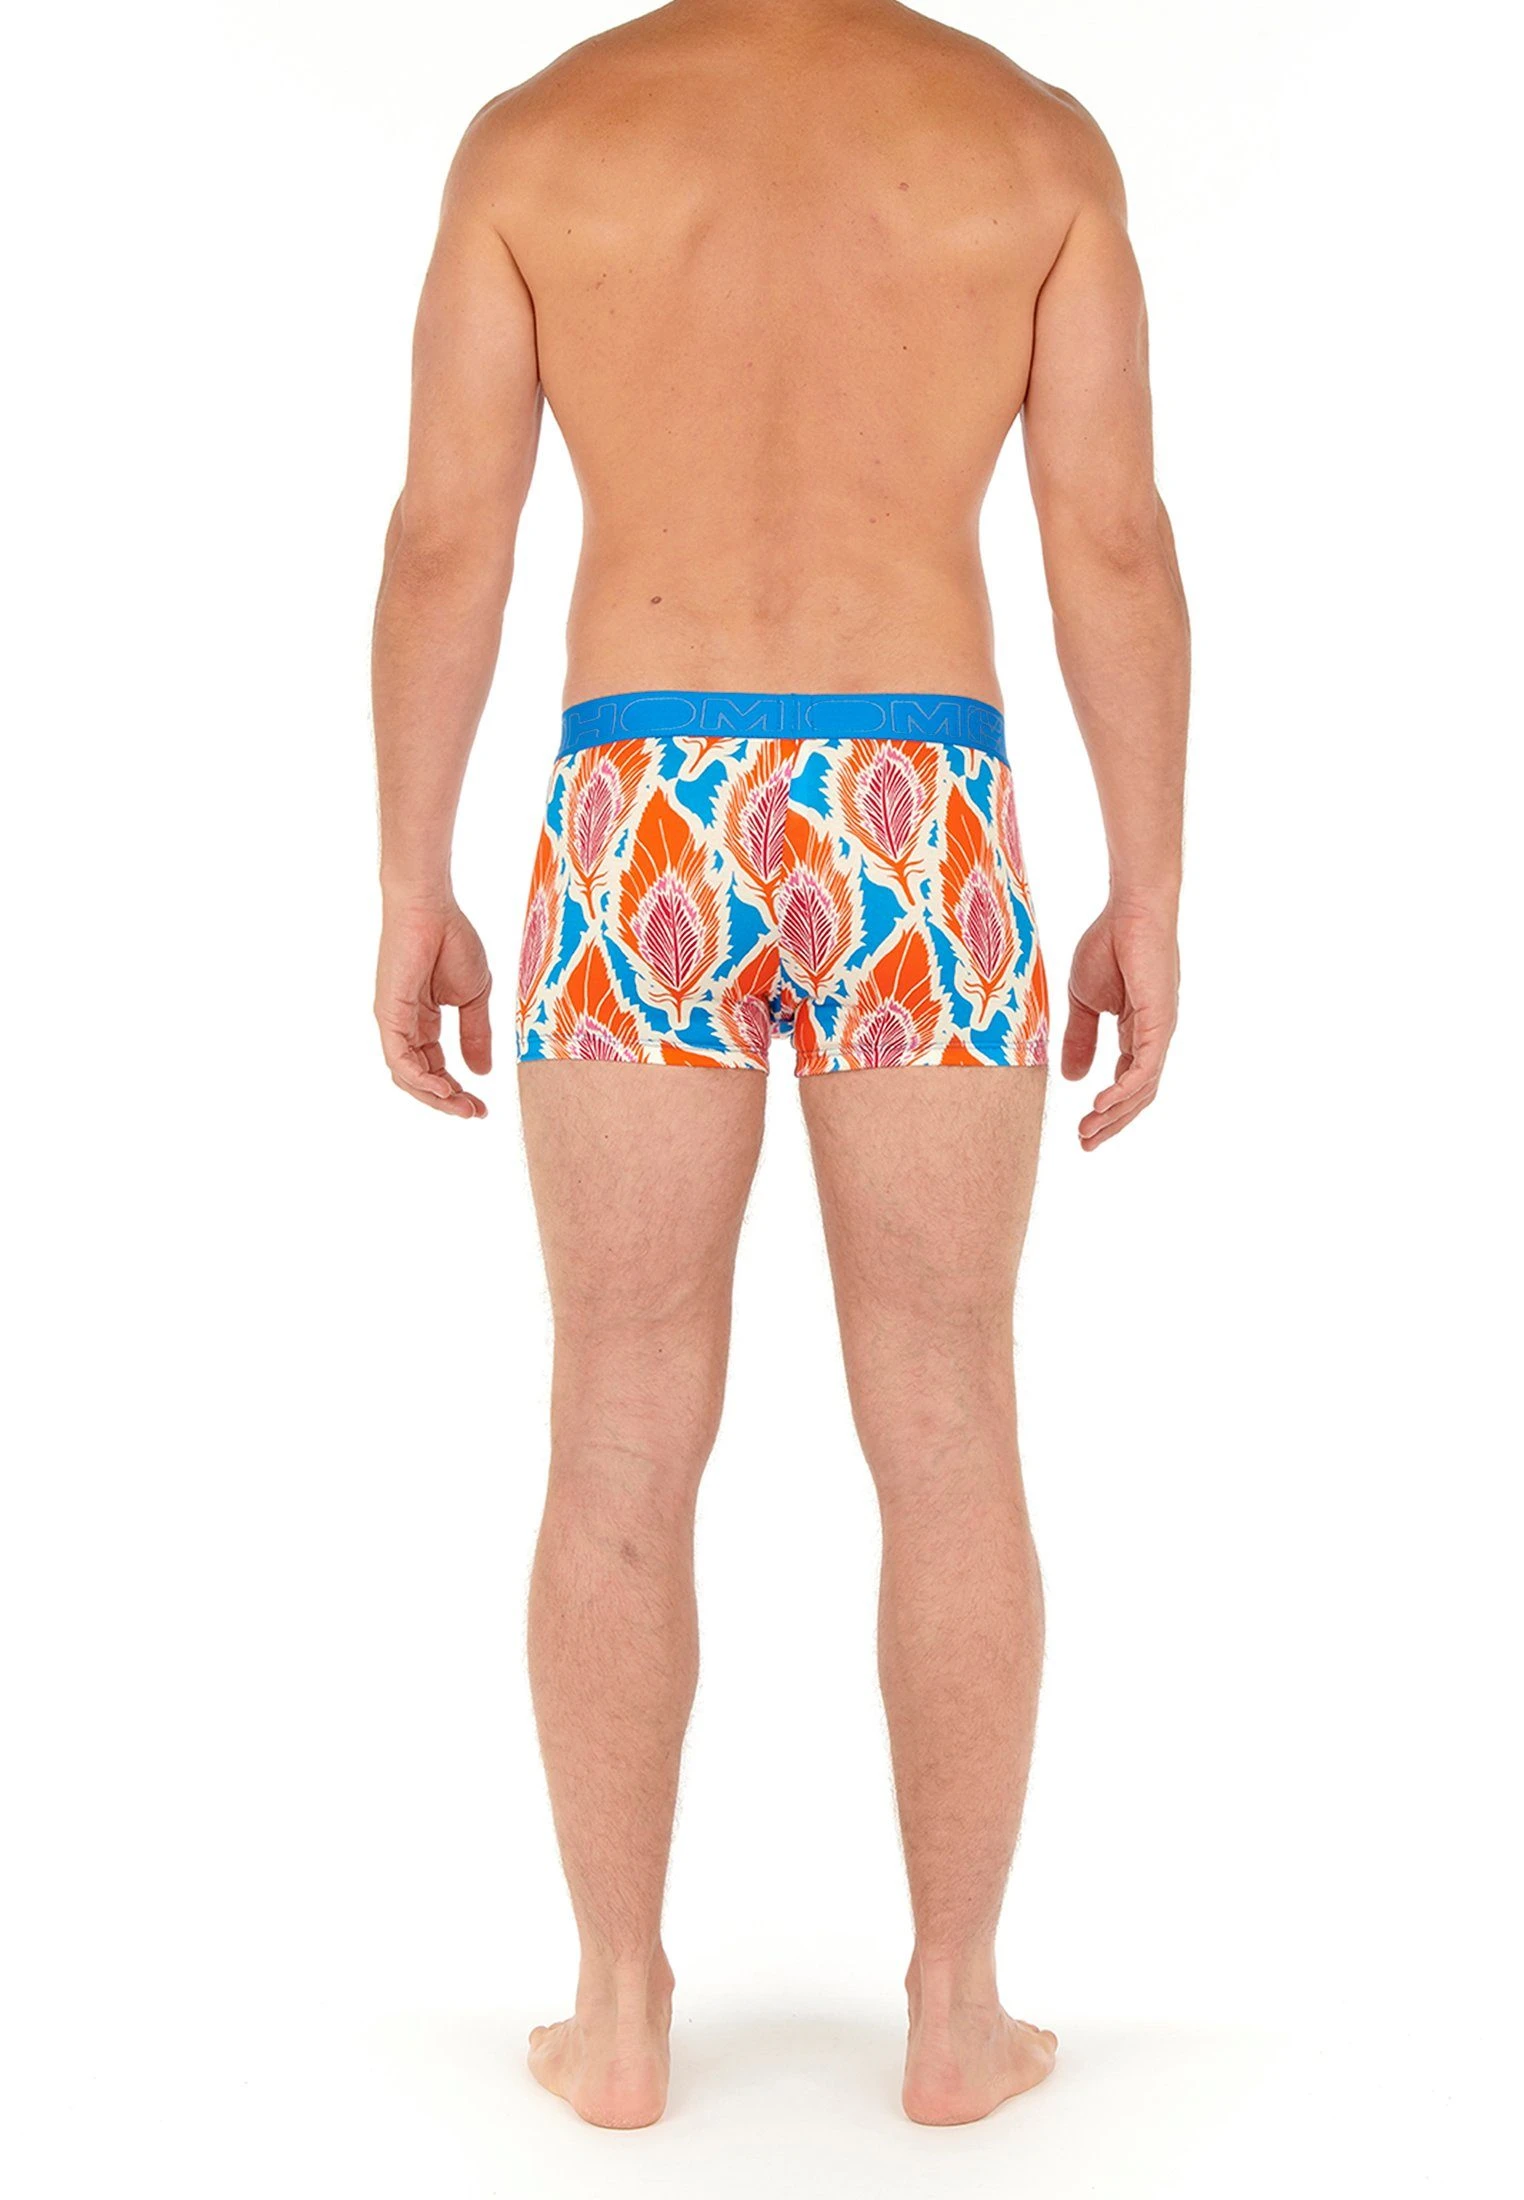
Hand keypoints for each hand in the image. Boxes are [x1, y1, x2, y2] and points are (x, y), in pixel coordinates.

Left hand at [375, 900, 492, 1117]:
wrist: (433, 907)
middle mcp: (404, 1027)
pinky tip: (443, 1087)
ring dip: (435, 1096)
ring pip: (406, 1075)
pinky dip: (419, 1077)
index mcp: (423, 1022)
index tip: (483, 1108)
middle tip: (474, 1113)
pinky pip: (398, 1057)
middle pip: (419, 1079)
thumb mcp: (474, 997)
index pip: (436, 1069)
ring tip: (462, 1106)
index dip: (458, 1092)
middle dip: (447, 1101)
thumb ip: (475, 1035)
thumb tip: (481, 1072)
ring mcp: (394, 1022)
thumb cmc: (452, 941)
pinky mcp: (388, 1014)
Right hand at [1061, 902, 1177, 1149]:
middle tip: (1084, 1143)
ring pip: (1143, 1087)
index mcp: (1136, 1033)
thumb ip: (1079, 1039)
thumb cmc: (1108, 945)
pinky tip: (1101, 1103)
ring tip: (1088, 1131)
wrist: (1128, 911)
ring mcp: (1160, 1031)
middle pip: (1138, 1094)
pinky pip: (1145, 1067)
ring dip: (1115, 1113)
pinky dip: (1125, 1089)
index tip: (1080, 1132)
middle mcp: (1153, 1038)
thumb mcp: (1083, 1001)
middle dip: (1112, 1123)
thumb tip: (1074, 1078)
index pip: (1127, 1083)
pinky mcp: (1160, 1021)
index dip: (1106, 1111)